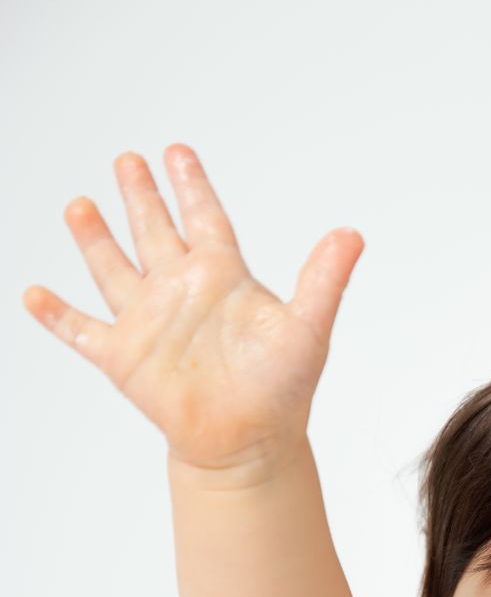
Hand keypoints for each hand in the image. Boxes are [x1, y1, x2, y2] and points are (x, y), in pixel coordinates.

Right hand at [21, 147, 363, 473]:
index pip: (204, 218)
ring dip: (94, 238)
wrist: (251, 445)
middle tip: (128, 159)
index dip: (191, 185)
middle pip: (153, 231)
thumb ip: (325, 280)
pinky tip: (33, 294)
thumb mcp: (307, 329)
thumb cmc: (282, 390)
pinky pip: (81, 330)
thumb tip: (352, 235)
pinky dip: (56, 314)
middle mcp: (181, 292)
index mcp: (222, 277)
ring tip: (79, 205)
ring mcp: (149, 322)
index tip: (178, 151)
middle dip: (140, 195)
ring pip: (113, 267)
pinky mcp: (123, 357)